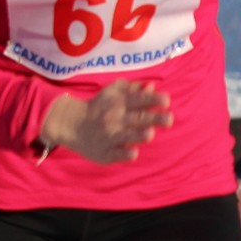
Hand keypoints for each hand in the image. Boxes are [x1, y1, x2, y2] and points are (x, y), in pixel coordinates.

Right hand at [40, 79, 171, 163]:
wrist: (71, 124)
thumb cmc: (100, 106)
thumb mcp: (112, 93)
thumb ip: (133, 89)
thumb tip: (152, 86)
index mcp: (119, 103)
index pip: (139, 100)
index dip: (154, 100)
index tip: (166, 102)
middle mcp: (115, 118)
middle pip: (138, 118)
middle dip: (155, 118)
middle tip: (169, 120)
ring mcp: (109, 136)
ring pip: (128, 136)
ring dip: (140, 134)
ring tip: (149, 133)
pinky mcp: (105, 152)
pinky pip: (118, 154)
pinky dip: (126, 153)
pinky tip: (133, 151)